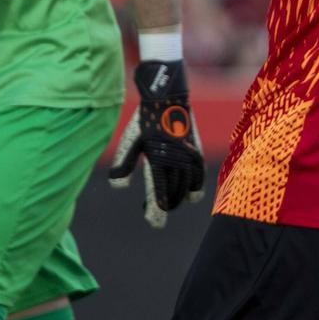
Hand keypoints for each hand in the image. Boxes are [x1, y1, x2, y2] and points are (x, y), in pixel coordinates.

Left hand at [108, 59, 205, 226]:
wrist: (168, 97)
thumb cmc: (145, 119)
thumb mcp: (130, 141)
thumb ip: (124, 165)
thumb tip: (119, 187)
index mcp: (158, 160)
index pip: (159, 195)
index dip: (156, 212)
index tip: (153, 223)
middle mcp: (176, 162)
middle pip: (174, 195)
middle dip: (165, 207)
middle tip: (154, 213)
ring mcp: (189, 157)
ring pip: (187, 189)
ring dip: (178, 198)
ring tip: (168, 202)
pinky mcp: (197, 152)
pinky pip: (199, 177)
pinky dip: (195, 188)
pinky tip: (189, 194)